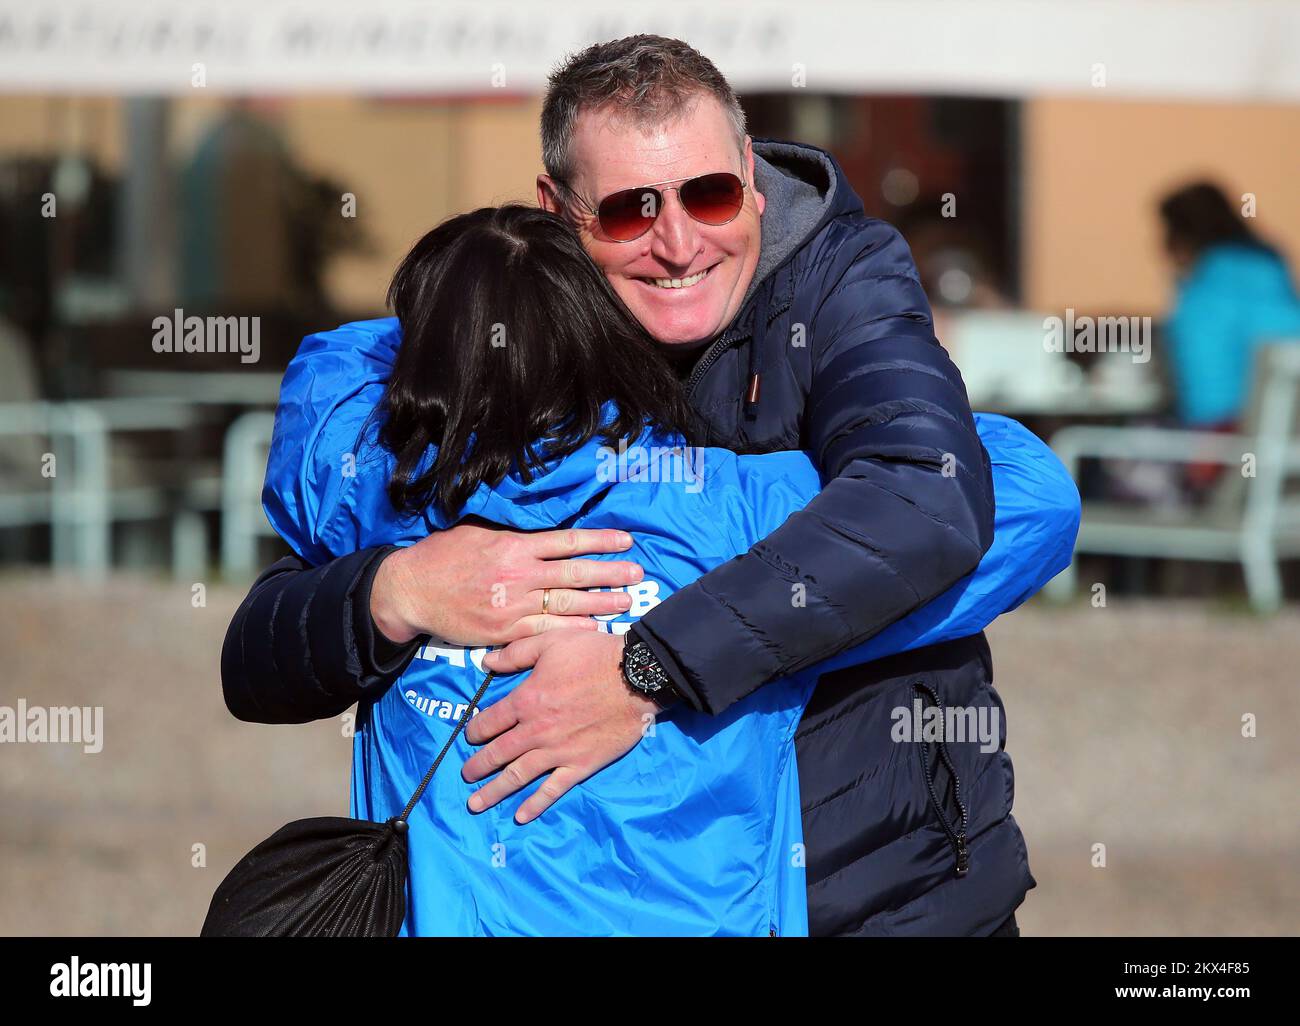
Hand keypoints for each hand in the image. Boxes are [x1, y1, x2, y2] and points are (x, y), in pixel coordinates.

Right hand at [370, 522, 642, 645]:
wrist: (410, 591)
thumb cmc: (442, 557)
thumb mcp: (477, 534)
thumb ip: (512, 537)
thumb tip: (541, 535)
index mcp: (514, 546)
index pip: (567, 542)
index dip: (599, 541)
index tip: (626, 542)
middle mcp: (519, 575)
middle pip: (575, 573)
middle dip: (610, 574)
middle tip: (638, 574)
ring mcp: (513, 606)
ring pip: (566, 604)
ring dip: (600, 604)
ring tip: (626, 602)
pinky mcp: (504, 632)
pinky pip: (545, 632)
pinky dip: (571, 632)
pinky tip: (593, 630)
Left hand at [464, 631, 659, 822]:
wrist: (636, 678)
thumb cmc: (593, 655)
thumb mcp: (551, 642)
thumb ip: (516, 653)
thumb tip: (485, 661)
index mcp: (526, 700)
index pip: (490, 721)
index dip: (475, 730)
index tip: (470, 736)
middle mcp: (536, 731)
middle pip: (499, 753)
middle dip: (478, 766)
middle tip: (466, 776)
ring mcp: (558, 751)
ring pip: (518, 775)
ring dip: (494, 791)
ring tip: (476, 803)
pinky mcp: (581, 765)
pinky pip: (553, 789)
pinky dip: (535, 804)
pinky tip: (521, 816)